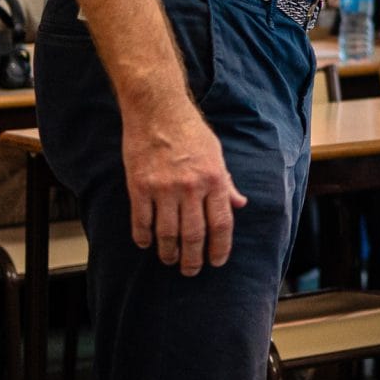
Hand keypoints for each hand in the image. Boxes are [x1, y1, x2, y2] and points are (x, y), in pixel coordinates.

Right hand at [121, 99, 244, 276]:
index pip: (221, 224)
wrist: (157, 109)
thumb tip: (240, 204)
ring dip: (169, 253)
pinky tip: (147, 244)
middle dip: (193, 259)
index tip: (217, 262)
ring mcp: (164, 188)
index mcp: (214, 179)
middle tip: (191, 271)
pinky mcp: (139, 186)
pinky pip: (142, 221)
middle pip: (194, 235)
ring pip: (167, 234)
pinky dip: (144, 237)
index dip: (220, 249)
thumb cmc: (190, 130)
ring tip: (169, 260)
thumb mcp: (216, 154)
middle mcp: (191, 187)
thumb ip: (226, 182)